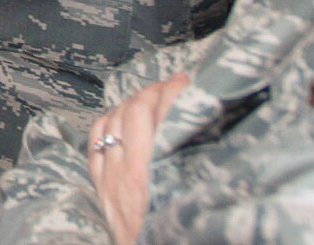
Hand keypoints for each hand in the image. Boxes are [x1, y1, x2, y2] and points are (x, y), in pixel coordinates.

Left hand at [87, 73, 188, 244]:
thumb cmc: (174, 236)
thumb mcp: (192, 206)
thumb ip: (201, 172)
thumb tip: (219, 139)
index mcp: (147, 177)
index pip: (149, 116)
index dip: (168, 92)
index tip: (187, 82)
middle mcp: (123, 176)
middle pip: (129, 113)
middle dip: (152, 92)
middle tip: (173, 85)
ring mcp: (108, 182)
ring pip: (108, 124)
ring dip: (128, 104)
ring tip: (150, 98)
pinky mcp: (101, 192)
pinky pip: (94, 145)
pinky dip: (106, 125)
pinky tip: (119, 120)